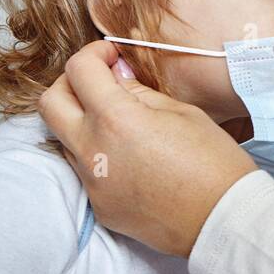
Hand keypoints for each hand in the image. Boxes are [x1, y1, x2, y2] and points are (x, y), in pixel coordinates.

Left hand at [37, 40, 256, 257]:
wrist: (223, 220)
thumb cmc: (215, 162)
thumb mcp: (183, 113)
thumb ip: (140, 93)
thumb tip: (117, 78)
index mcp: (115, 118)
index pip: (79, 70)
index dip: (94, 53)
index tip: (110, 55)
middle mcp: (92, 150)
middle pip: (50, 103)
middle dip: (71, 83)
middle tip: (100, 83)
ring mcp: (92, 182)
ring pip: (64, 139)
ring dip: (83, 122)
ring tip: (119, 123)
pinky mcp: (99, 206)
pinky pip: (86, 172)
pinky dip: (100, 156)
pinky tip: (132, 161)